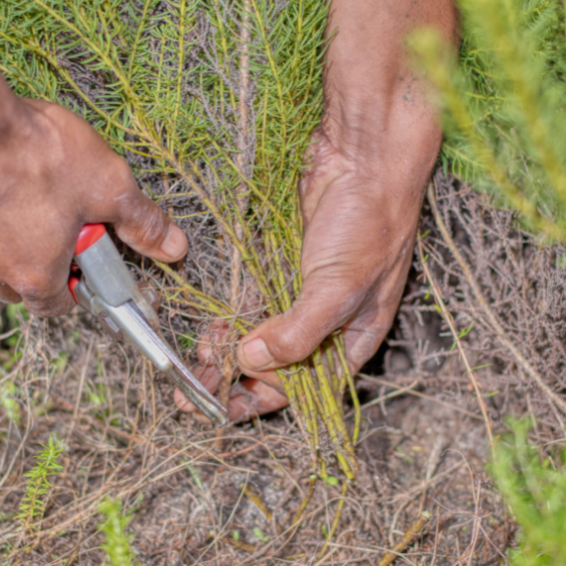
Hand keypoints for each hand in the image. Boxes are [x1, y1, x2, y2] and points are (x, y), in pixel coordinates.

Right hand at [0, 96, 186, 316]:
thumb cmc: (35, 154)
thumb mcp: (108, 187)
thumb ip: (142, 223)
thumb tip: (174, 248)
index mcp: (32, 274)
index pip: (57, 306)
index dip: (78, 288)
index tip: (87, 264)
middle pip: (18, 286)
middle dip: (42, 266)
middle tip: (62, 226)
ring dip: (8, 237)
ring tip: (29, 194)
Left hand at [175, 0, 454, 421]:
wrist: (363, 159)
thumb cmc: (370, 225)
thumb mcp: (341, 287)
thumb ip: (301, 331)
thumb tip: (253, 363)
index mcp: (351, 340)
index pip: (304, 388)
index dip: (263, 398)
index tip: (223, 406)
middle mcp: (325, 325)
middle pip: (277, 369)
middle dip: (237, 380)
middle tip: (195, 387)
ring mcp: (299, 297)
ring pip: (259, 340)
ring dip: (228, 354)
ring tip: (198, 358)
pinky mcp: (278, 271)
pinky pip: (250, 306)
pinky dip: (230, 320)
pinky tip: (210, 328)